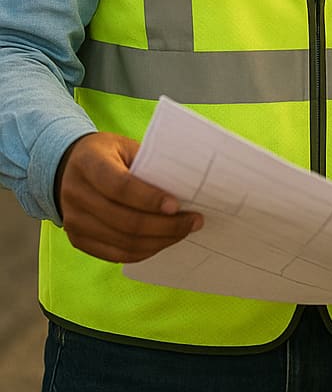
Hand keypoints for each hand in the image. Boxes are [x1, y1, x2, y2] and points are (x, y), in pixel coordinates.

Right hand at [56, 131, 202, 262]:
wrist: (69, 166)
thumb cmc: (109, 153)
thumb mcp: (126, 146)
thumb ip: (149, 164)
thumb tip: (185, 187)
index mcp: (89, 163)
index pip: (119, 186)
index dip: (149, 199)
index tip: (177, 205)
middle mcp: (76, 194)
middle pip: (123, 220)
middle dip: (164, 226)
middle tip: (193, 221)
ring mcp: (73, 221)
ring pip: (121, 242)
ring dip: (159, 241)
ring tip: (184, 231)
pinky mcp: (77, 239)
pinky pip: (114, 254)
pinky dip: (143, 251)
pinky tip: (163, 242)